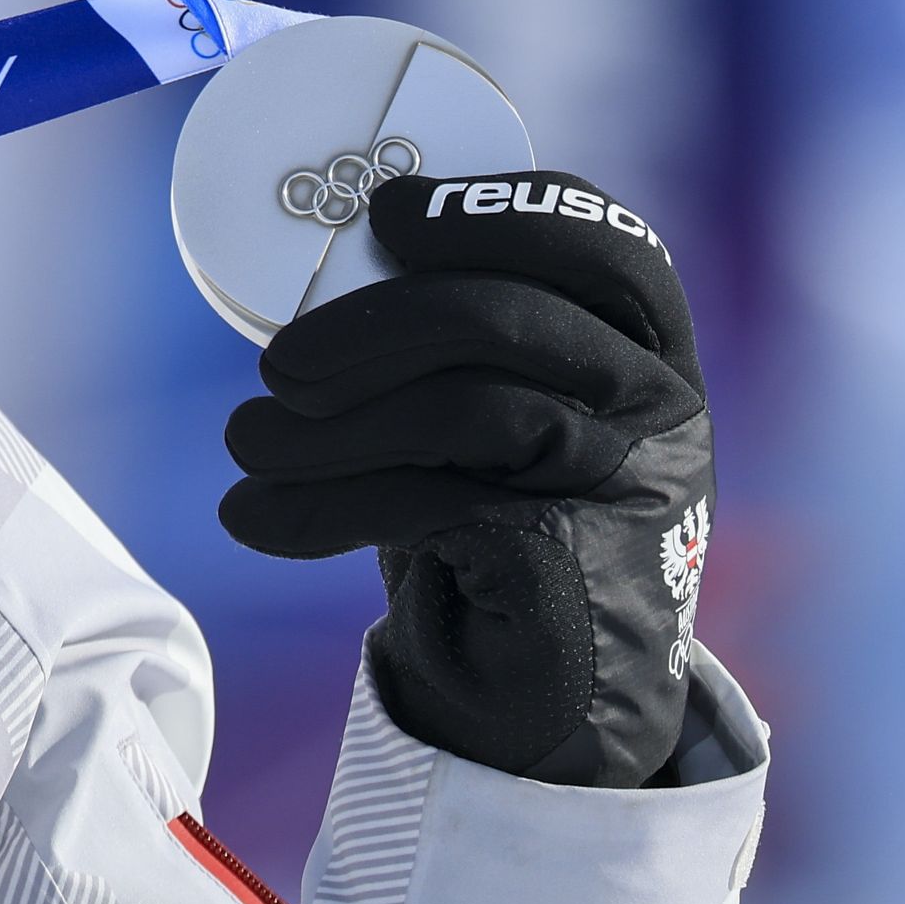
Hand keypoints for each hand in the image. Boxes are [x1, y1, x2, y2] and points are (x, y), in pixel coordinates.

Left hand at [221, 170, 713, 788]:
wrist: (546, 688)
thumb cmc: (496, 521)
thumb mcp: (488, 418)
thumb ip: (445, 349)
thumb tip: (303, 294)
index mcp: (646, 351)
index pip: (605, 247)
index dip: (497, 214)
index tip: (388, 215)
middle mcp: (660, 407)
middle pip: (508, 319)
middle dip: (369, 327)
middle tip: (276, 365)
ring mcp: (627, 486)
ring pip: (464, 411)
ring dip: (324, 429)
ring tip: (244, 443)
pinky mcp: (574, 559)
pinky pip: (433, 503)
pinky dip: (323, 505)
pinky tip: (256, 517)